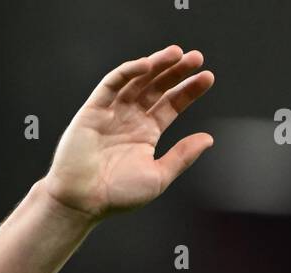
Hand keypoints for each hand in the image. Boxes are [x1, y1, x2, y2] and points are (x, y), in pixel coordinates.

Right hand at [43, 44, 214, 222]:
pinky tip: (147, 64)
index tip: (207, 77)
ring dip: (156, 65)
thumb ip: (182, 157)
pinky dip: (129, 71)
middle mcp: (130, 119)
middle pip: (157, 87)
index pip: (171, 104)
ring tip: (177, 54)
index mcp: (146, 133)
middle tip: (197, 58)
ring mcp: (112, 112)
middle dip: (176, 71)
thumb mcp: (158, 177)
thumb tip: (209, 139)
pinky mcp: (93, 109)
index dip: (189, 90)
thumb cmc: (117, 195)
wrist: (82, 201)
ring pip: (138, 80)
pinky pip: (112, 83)